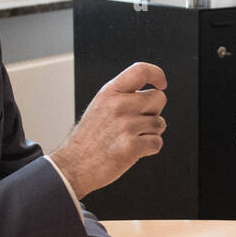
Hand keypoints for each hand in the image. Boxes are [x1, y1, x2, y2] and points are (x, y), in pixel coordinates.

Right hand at [50, 62, 167, 197]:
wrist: (74, 166)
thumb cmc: (89, 138)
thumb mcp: (100, 106)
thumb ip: (123, 96)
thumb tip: (155, 93)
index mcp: (110, 92)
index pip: (140, 71)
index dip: (157, 74)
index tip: (161, 84)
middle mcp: (119, 105)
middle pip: (159, 98)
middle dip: (153, 112)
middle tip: (136, 123)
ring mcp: (126, 126)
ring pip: (160, 123)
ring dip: (150, 133)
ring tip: (129, 138)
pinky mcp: (132, 146)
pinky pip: (157, 142)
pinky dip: (149, 149)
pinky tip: (132, 150)